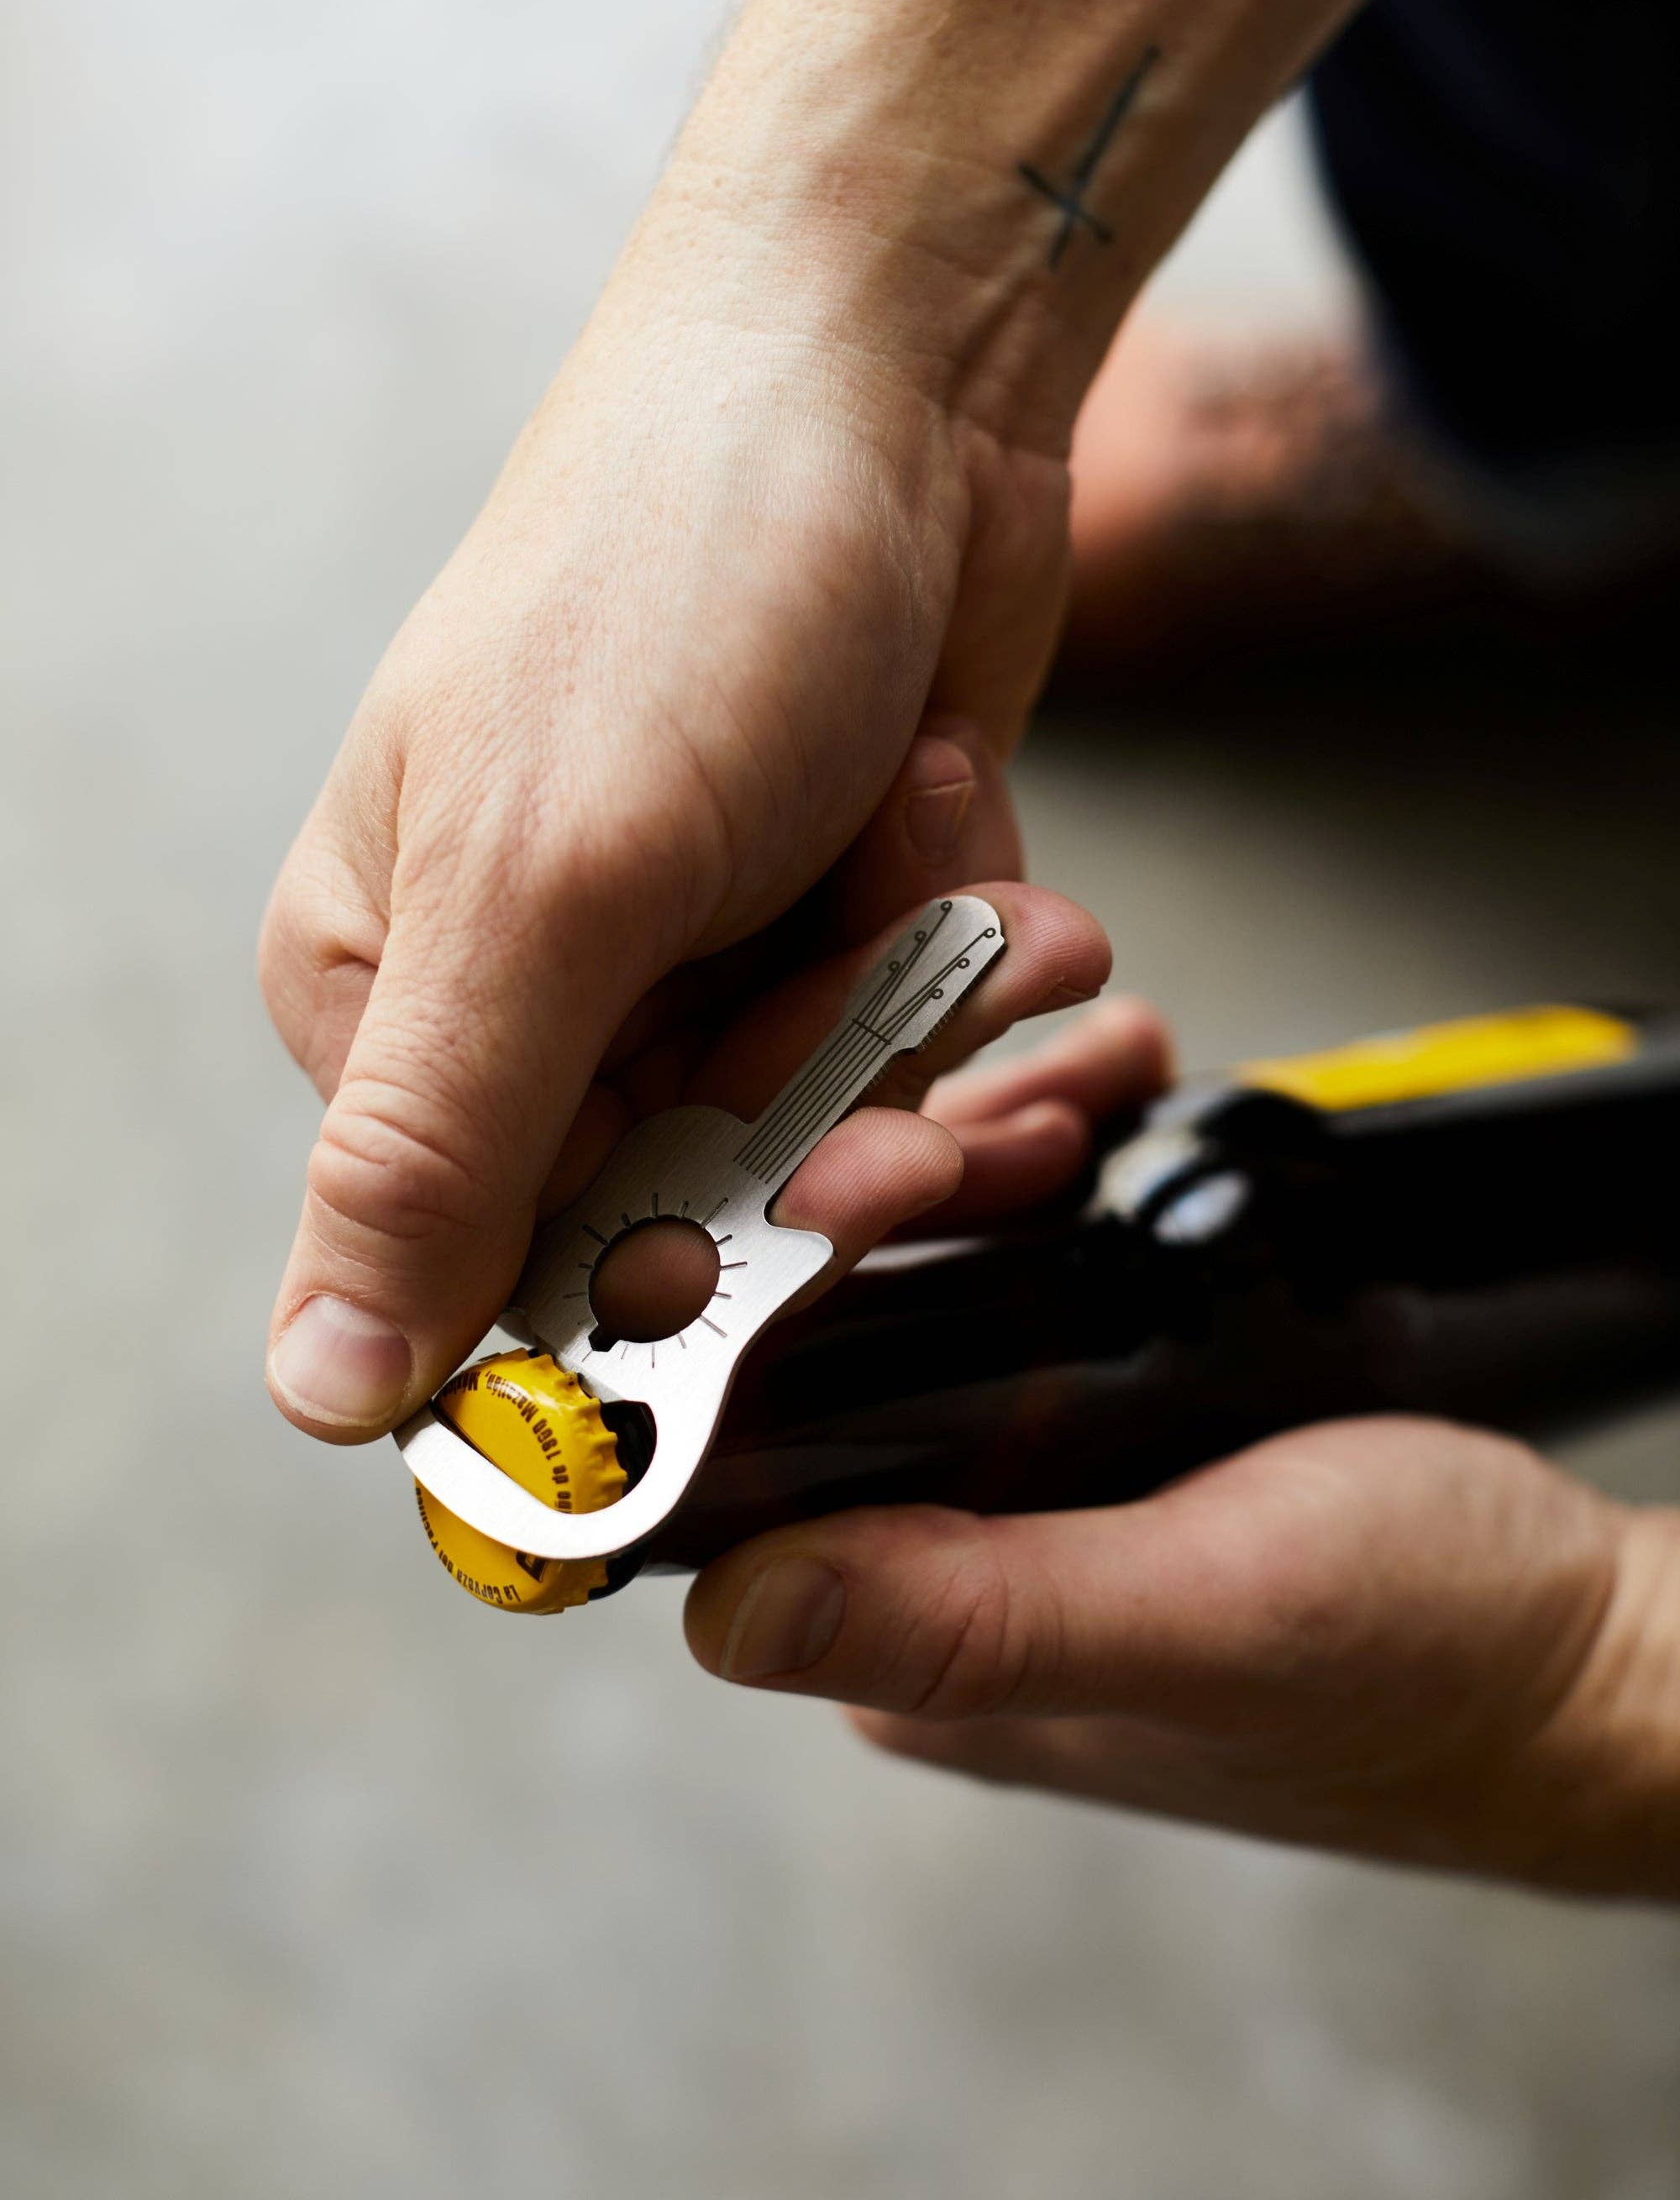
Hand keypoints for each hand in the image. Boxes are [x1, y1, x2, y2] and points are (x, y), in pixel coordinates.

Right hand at [260, 223, 1069, 1440]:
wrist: (893, 377)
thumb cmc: (680, 573)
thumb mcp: (542, 880)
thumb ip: (436, 1148)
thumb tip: (313, 1392)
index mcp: (394, 992)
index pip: (499, 1263)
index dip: (670, 1285)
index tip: (801, 1230)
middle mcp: (537, 990)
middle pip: (699, 1206)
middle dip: (841, 1142)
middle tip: (927, 1095)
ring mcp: (695, 948)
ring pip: (836, 1123)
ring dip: (936, 1036)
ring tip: (994, 930)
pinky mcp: (830, 912)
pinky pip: (922, 1035)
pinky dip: (985, 978)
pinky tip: (1027, 910)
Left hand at [686, 1010, 1679, 1897]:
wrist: (1593, 1637)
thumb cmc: (1424, 1658)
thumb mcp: (1200, 1621)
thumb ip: (974, 1618)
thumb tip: (734, 1615)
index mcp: (911, 1648)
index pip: (771, 1424)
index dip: (801, 1250)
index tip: (880, 1127)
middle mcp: (946, 1562)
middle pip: (855, 1313)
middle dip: (920, 1161)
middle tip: (1016, 1070)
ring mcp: (1033, 1484)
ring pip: (949, 1261)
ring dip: (1001, 1139)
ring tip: (1084, 1068)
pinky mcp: (1118, 1419)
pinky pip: (1046, 1262)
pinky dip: (1072, 1161)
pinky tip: (1114, 1092)